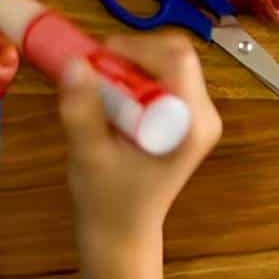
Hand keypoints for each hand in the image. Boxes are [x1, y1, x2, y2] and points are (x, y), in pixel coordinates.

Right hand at [57, 32, 221, 262]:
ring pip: (170, 61)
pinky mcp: (187, 115)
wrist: (123, 230)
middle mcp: (204, 116)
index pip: (177, 61)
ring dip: (132, 64)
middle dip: (133, 53)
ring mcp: (199, 115)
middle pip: (176, 54)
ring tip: (101, 89)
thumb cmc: (107, 200)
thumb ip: (82, 109)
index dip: (136, 48)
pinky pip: (165, 76)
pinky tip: (113, 98)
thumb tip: (75, 64)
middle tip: (96, 71)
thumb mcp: (88, 155)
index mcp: (191, 126)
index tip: (99, 58)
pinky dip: (136, 75)